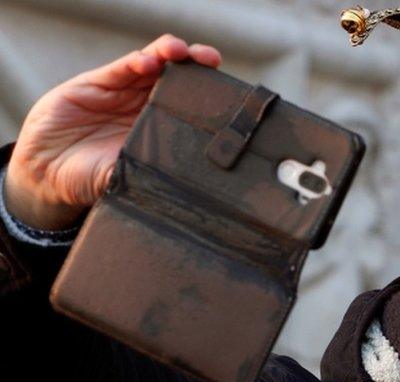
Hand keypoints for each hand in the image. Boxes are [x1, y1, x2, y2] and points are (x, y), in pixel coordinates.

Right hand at [3, 35, 220, 229]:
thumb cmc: (93, 177)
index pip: (192, 106)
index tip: (228, 93)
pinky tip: (148, 60)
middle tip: (209, 60)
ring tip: (180, 52)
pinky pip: (121, 68)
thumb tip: (183, 186)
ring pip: (154, 64)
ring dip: (169, 54)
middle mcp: (148, 105)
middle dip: (197, 65)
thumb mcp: (128, 178)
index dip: (210, 95)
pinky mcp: (98, 83)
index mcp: (163, 128)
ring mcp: (125, 91)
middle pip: (179, 77)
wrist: (48, 171)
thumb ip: (150, 175)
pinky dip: (136, 62)